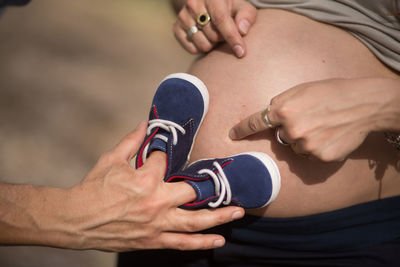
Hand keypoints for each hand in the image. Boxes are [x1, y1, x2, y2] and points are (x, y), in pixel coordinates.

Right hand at [34, 121, 243, 250]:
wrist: (76, 220)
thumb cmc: (93, 188)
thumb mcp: (111, 160)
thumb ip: (131, 141)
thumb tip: (145, 123)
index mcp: (146, 178)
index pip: (167, 160)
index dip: (168, 153)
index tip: (171, 149)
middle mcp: (157, 201)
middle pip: (194, 191)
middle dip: (214, 186)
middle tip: (231, 183)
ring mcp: (158, 223)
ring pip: (196, 221)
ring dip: (220, 216)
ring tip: (239, 211)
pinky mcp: (154, 239)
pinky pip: (183, 243)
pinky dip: (202, 242)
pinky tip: (219, 240)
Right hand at [173, 0, 256, 57]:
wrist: (207, 4)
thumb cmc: (229, 8)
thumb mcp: (241, 7)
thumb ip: (247, 16)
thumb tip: (242, 30)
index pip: (221, 20)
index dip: (232, 37)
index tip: (241, 52)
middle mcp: (194, 4)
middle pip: (213, 36)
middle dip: (222, 39)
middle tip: (223, 32)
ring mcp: (183, 16)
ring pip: (203, 45)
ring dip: (212, 44)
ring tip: (213, 34)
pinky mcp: (176, 28)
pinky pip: (192, 49)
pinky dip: (201, 48)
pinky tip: (204, 37)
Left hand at [229, 78, 399, 160]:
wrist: (363, 104)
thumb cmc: (331, 92)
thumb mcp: (301, 89)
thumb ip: (280, 102)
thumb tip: (269, 115)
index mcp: (283, 109)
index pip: (255, 122)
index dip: (242, 129)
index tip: (231, 134)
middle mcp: (291, 130)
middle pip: (279, 137)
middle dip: (289, 130)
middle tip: (310, 118)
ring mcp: (305, 145)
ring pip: (294, 147)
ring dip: (303, 140)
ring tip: (322, 126)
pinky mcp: (319, 156)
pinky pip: (310, 155)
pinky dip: (316, 148)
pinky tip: (329, 136)